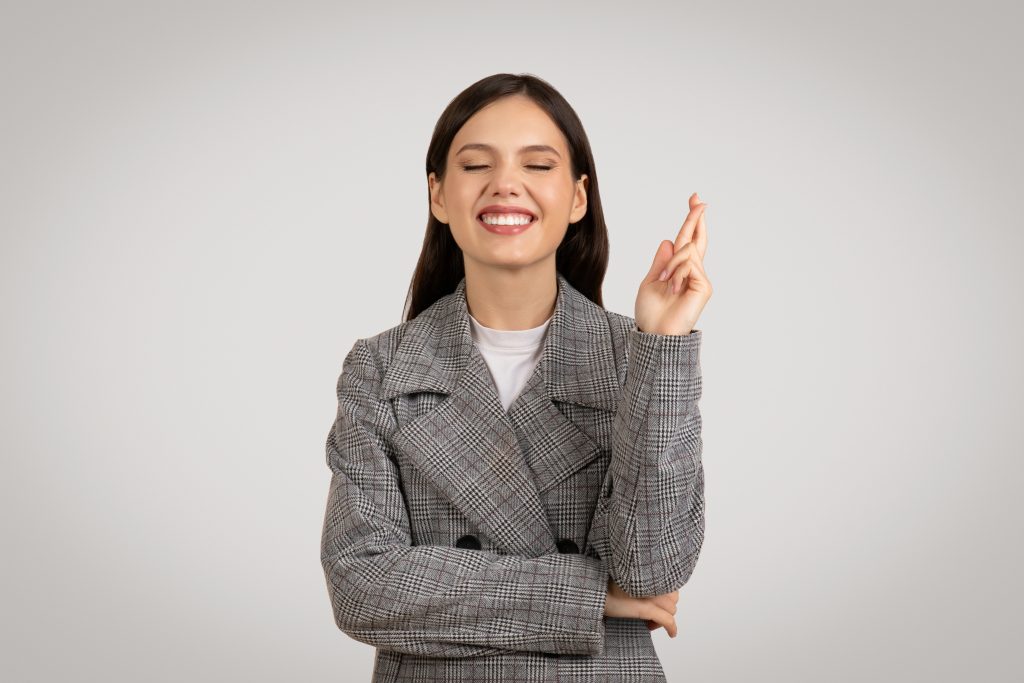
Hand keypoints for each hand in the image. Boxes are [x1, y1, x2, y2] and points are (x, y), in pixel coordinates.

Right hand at [604, 577, 679, 637]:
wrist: (595, 589)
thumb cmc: (606, 583)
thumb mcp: (628, 576)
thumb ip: (642, 579)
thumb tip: (652, 592)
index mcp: (649, 570)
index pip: (670, 584)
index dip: (664, 596)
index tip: (654, 602)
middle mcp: (653, 580)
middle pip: (672, 598)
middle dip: (665, 608)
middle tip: (651, 614)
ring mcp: (651, 594)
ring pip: (671, 610)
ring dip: (663, 618)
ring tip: (648, 621)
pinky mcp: (646, 608)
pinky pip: (667, 620)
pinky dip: (671, 628)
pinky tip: (671, 634)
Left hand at [635, 192, 711, 335]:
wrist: (655, 333)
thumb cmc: (651, 312)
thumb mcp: (651, 281)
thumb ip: (661, 262)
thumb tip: (670, 240)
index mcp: (679, 270)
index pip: (687, 241)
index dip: (691, 221)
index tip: (694, 201)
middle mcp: (693, 272)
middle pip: (696, 239)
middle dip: (696, 218)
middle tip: (698, 198)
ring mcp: (700, 279)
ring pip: (686, 252)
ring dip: (670, 265)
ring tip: (664, 283)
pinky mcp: (704, 286)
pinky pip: (689, 265)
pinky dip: (676, 273)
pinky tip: (672, 288)